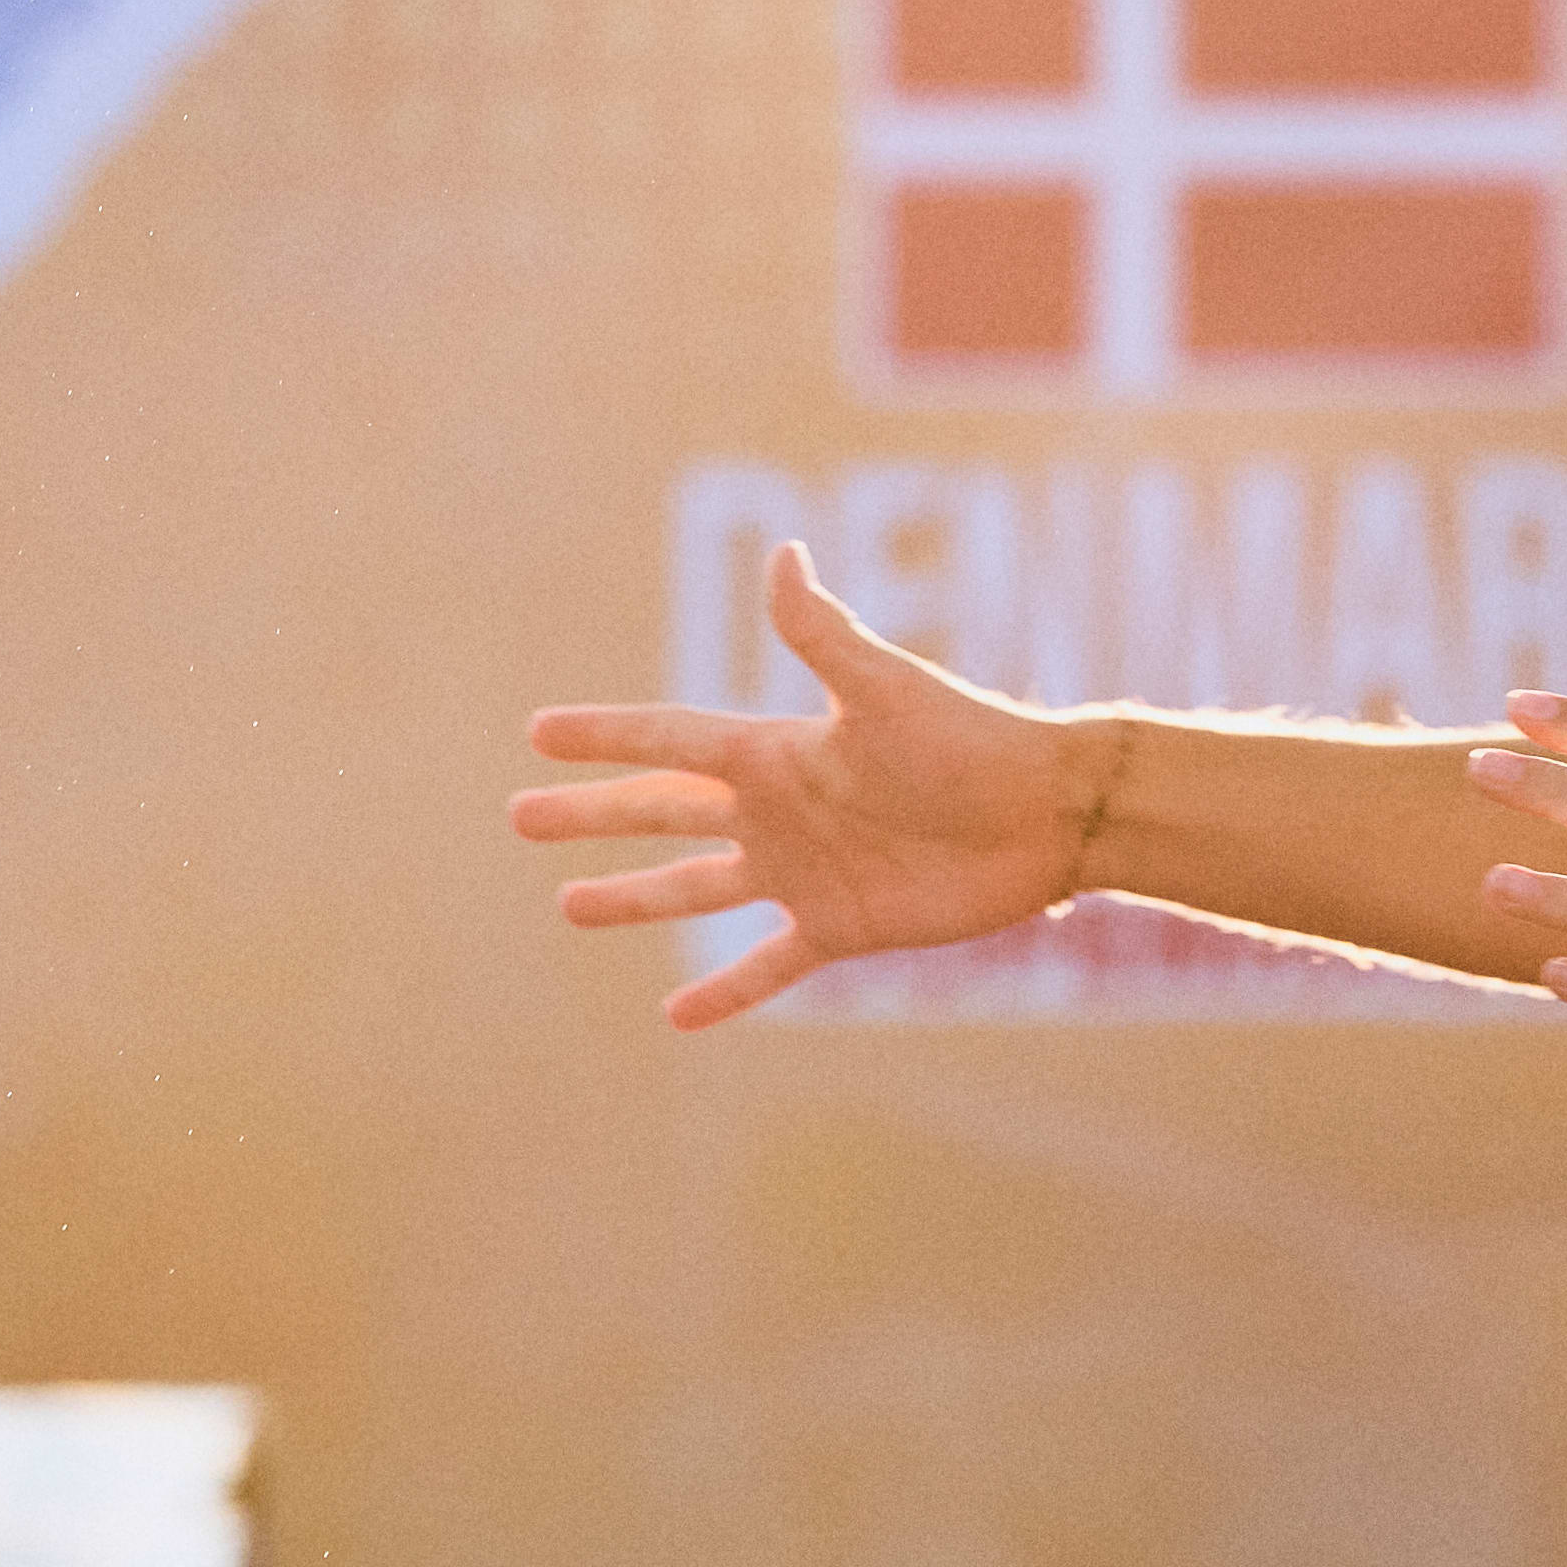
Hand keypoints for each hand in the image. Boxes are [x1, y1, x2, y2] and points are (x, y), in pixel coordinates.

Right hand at [513, 542, 1094, 1025]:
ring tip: (568, 906)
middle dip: (592, 814)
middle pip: (661, 812)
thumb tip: (783, 552)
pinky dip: (724, 992)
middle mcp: (777, 810)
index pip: (668, 741)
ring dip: (632, 897)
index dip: (606, 738)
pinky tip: (677, 1014)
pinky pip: (766, 966)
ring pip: (695, 888)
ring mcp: (802, 872)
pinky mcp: (840, 927)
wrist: (1047, 815)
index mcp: (776, 752)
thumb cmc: (970, 741)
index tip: (539, 733)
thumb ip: (822, 633)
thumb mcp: (884, 688)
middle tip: (519, 816)